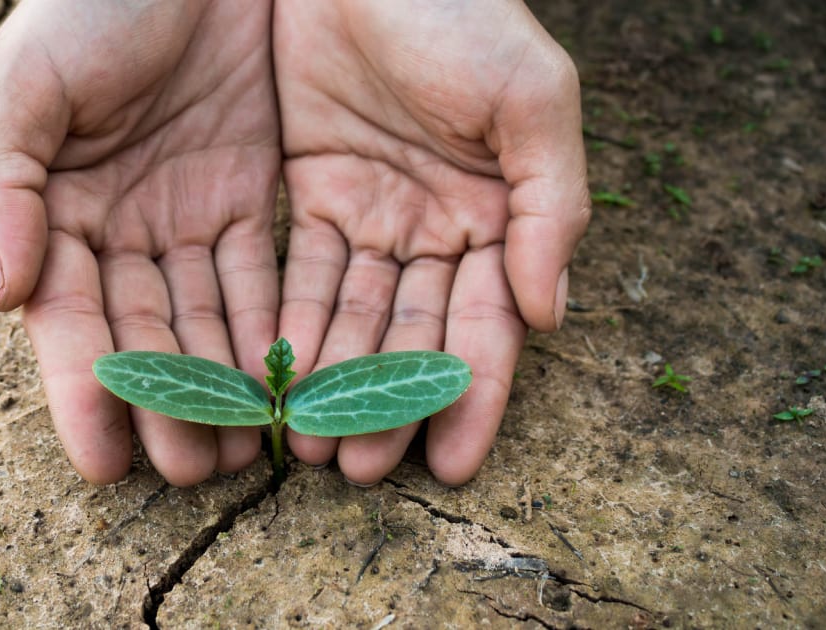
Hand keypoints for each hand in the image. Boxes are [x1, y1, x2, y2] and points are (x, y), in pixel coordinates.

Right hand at [0, 0, 280, 485]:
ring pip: (206, 318)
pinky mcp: (246, 196)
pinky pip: (261, 274)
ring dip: (224, 386)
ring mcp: (185, 216)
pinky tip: (289, 381)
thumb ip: (5, 183)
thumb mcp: (29, 80)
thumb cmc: (93, 1)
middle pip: (143, 334)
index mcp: (54, 210)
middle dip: (165, 405)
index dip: (82, 390)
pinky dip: (272, 328)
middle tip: (190, 472)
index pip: (68, 318)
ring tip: (245, 451)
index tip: (103, 461)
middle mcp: (119, 228)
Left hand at [273, 0, 589, 485]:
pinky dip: (289, 323)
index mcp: (501, 215)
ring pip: (353, 315)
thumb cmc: (464, 12)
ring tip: (308, 445)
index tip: (455, 464)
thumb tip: (549, 316)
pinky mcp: (315, 191)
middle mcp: (438, 227)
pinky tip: (273, 376)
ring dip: (332, 381)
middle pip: (410, 335)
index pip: (487, 324)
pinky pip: (300, 270)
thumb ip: (553, 206)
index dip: (474, 395)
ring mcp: (374, 213)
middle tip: (358, 469)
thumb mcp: (533, 98)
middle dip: (387, 404)